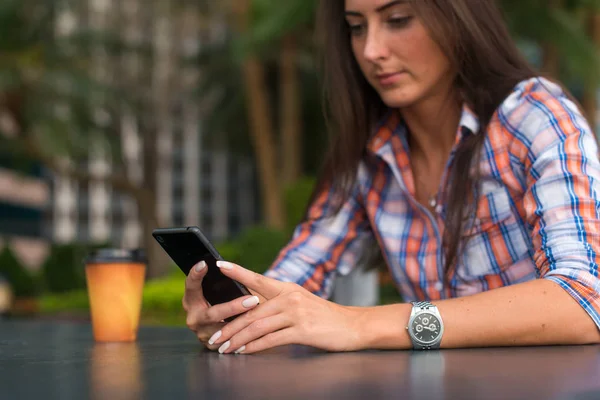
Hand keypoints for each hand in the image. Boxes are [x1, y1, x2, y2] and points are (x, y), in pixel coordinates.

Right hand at [183, 261, 261, 350]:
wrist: (224, 323)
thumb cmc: (225, 298)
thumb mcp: (221, 289)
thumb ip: (223, 281)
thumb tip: (227, 265)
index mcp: (192, 300)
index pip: (191, 286)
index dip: (196, 275)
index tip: (205, 264)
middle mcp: (194, 317)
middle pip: (212, 314)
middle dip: (233, 308)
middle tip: (253, 299)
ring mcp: (202, 333)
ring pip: (222, 331)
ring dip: (241, 325)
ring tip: (260, 316)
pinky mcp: (212, 345)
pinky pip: (228, 344)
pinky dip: (243, 337)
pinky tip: (257, 332)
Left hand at [207, 261, 363, 354]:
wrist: (353, 325)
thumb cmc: (324, 316)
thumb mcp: (301, 302)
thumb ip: (278, 302)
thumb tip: (251, 307)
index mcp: (287, 288)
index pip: (257, 278)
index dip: (237, 271)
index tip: (219, 264)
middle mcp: (290, 297)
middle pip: (251, 311)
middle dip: (229, 326)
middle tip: (213, 337)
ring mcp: (296, 314)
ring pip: (258, 326)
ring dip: (237, 339)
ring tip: (223, 348)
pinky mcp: (302, 331)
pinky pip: (271, 339)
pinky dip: (254, 347)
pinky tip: (243, 351)